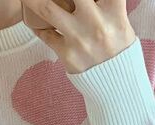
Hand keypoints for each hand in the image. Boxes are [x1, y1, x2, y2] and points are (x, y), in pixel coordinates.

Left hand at [22, 0, 136, 73]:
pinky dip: (38, 26)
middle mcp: (96, 23)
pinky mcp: (67, 55)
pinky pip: (46, 35)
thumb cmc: (118, 49)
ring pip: (47, 9)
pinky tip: (34, 21)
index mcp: (114, 11)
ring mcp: (79, 39)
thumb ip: (106, 3)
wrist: (117, 86)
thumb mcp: (120, 21)